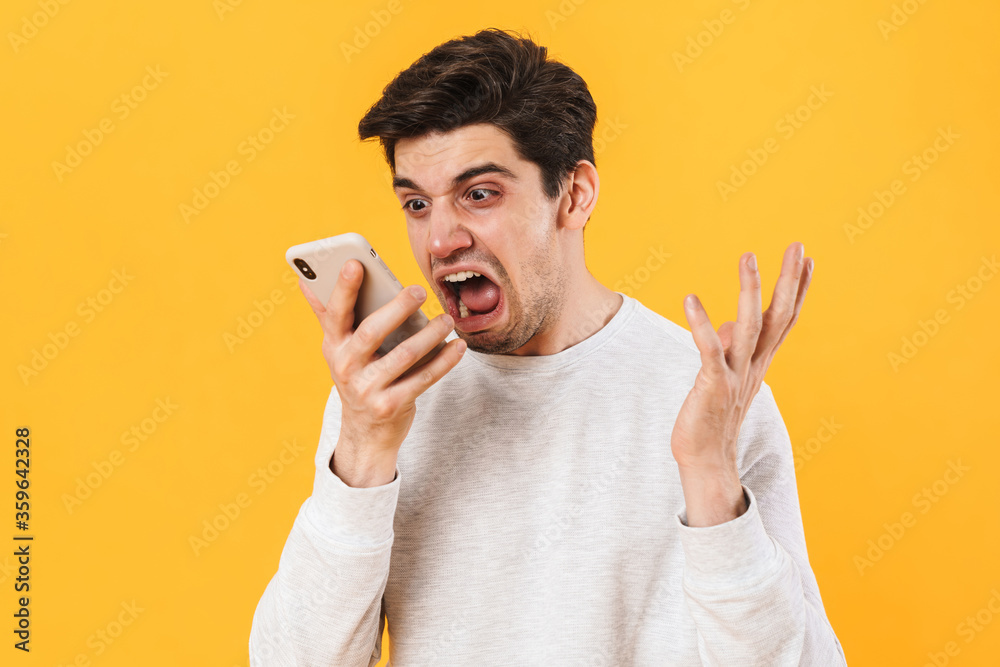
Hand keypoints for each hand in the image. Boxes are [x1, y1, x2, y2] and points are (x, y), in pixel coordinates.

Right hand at [298, 259, 466, 485]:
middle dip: (396, 308)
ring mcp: (368, 389)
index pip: (335, 313)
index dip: (344, 288)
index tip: (355, 262)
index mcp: (333, 347)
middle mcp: (346, 368)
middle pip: (372, 332)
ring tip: (447, 319)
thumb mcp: (338, 350)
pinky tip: (458, 346)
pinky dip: (445, 361)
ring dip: (430, 334)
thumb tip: (305, 280)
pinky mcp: (392, 406)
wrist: (364, 432)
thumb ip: (327, 314)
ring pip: (404, 355)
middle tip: (419, 290)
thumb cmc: (356, 376)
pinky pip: (424, 379)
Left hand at [671, 243, 812, 523]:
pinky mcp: (713, 385)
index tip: (808, 259)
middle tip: (798, 245)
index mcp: (759, 363)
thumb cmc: (712, 418)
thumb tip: (730, 325)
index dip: (797, 290)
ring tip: (748, 255)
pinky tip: (690, 297)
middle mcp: (753, 366)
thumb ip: (732, 350)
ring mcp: (735, 375)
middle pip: (778, 317)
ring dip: (749, 289)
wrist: (706, 461)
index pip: (784, 320)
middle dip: (789, 280)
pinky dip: (701, 323)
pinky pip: (709, 349)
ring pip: (749, 326)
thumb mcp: (724, 377)